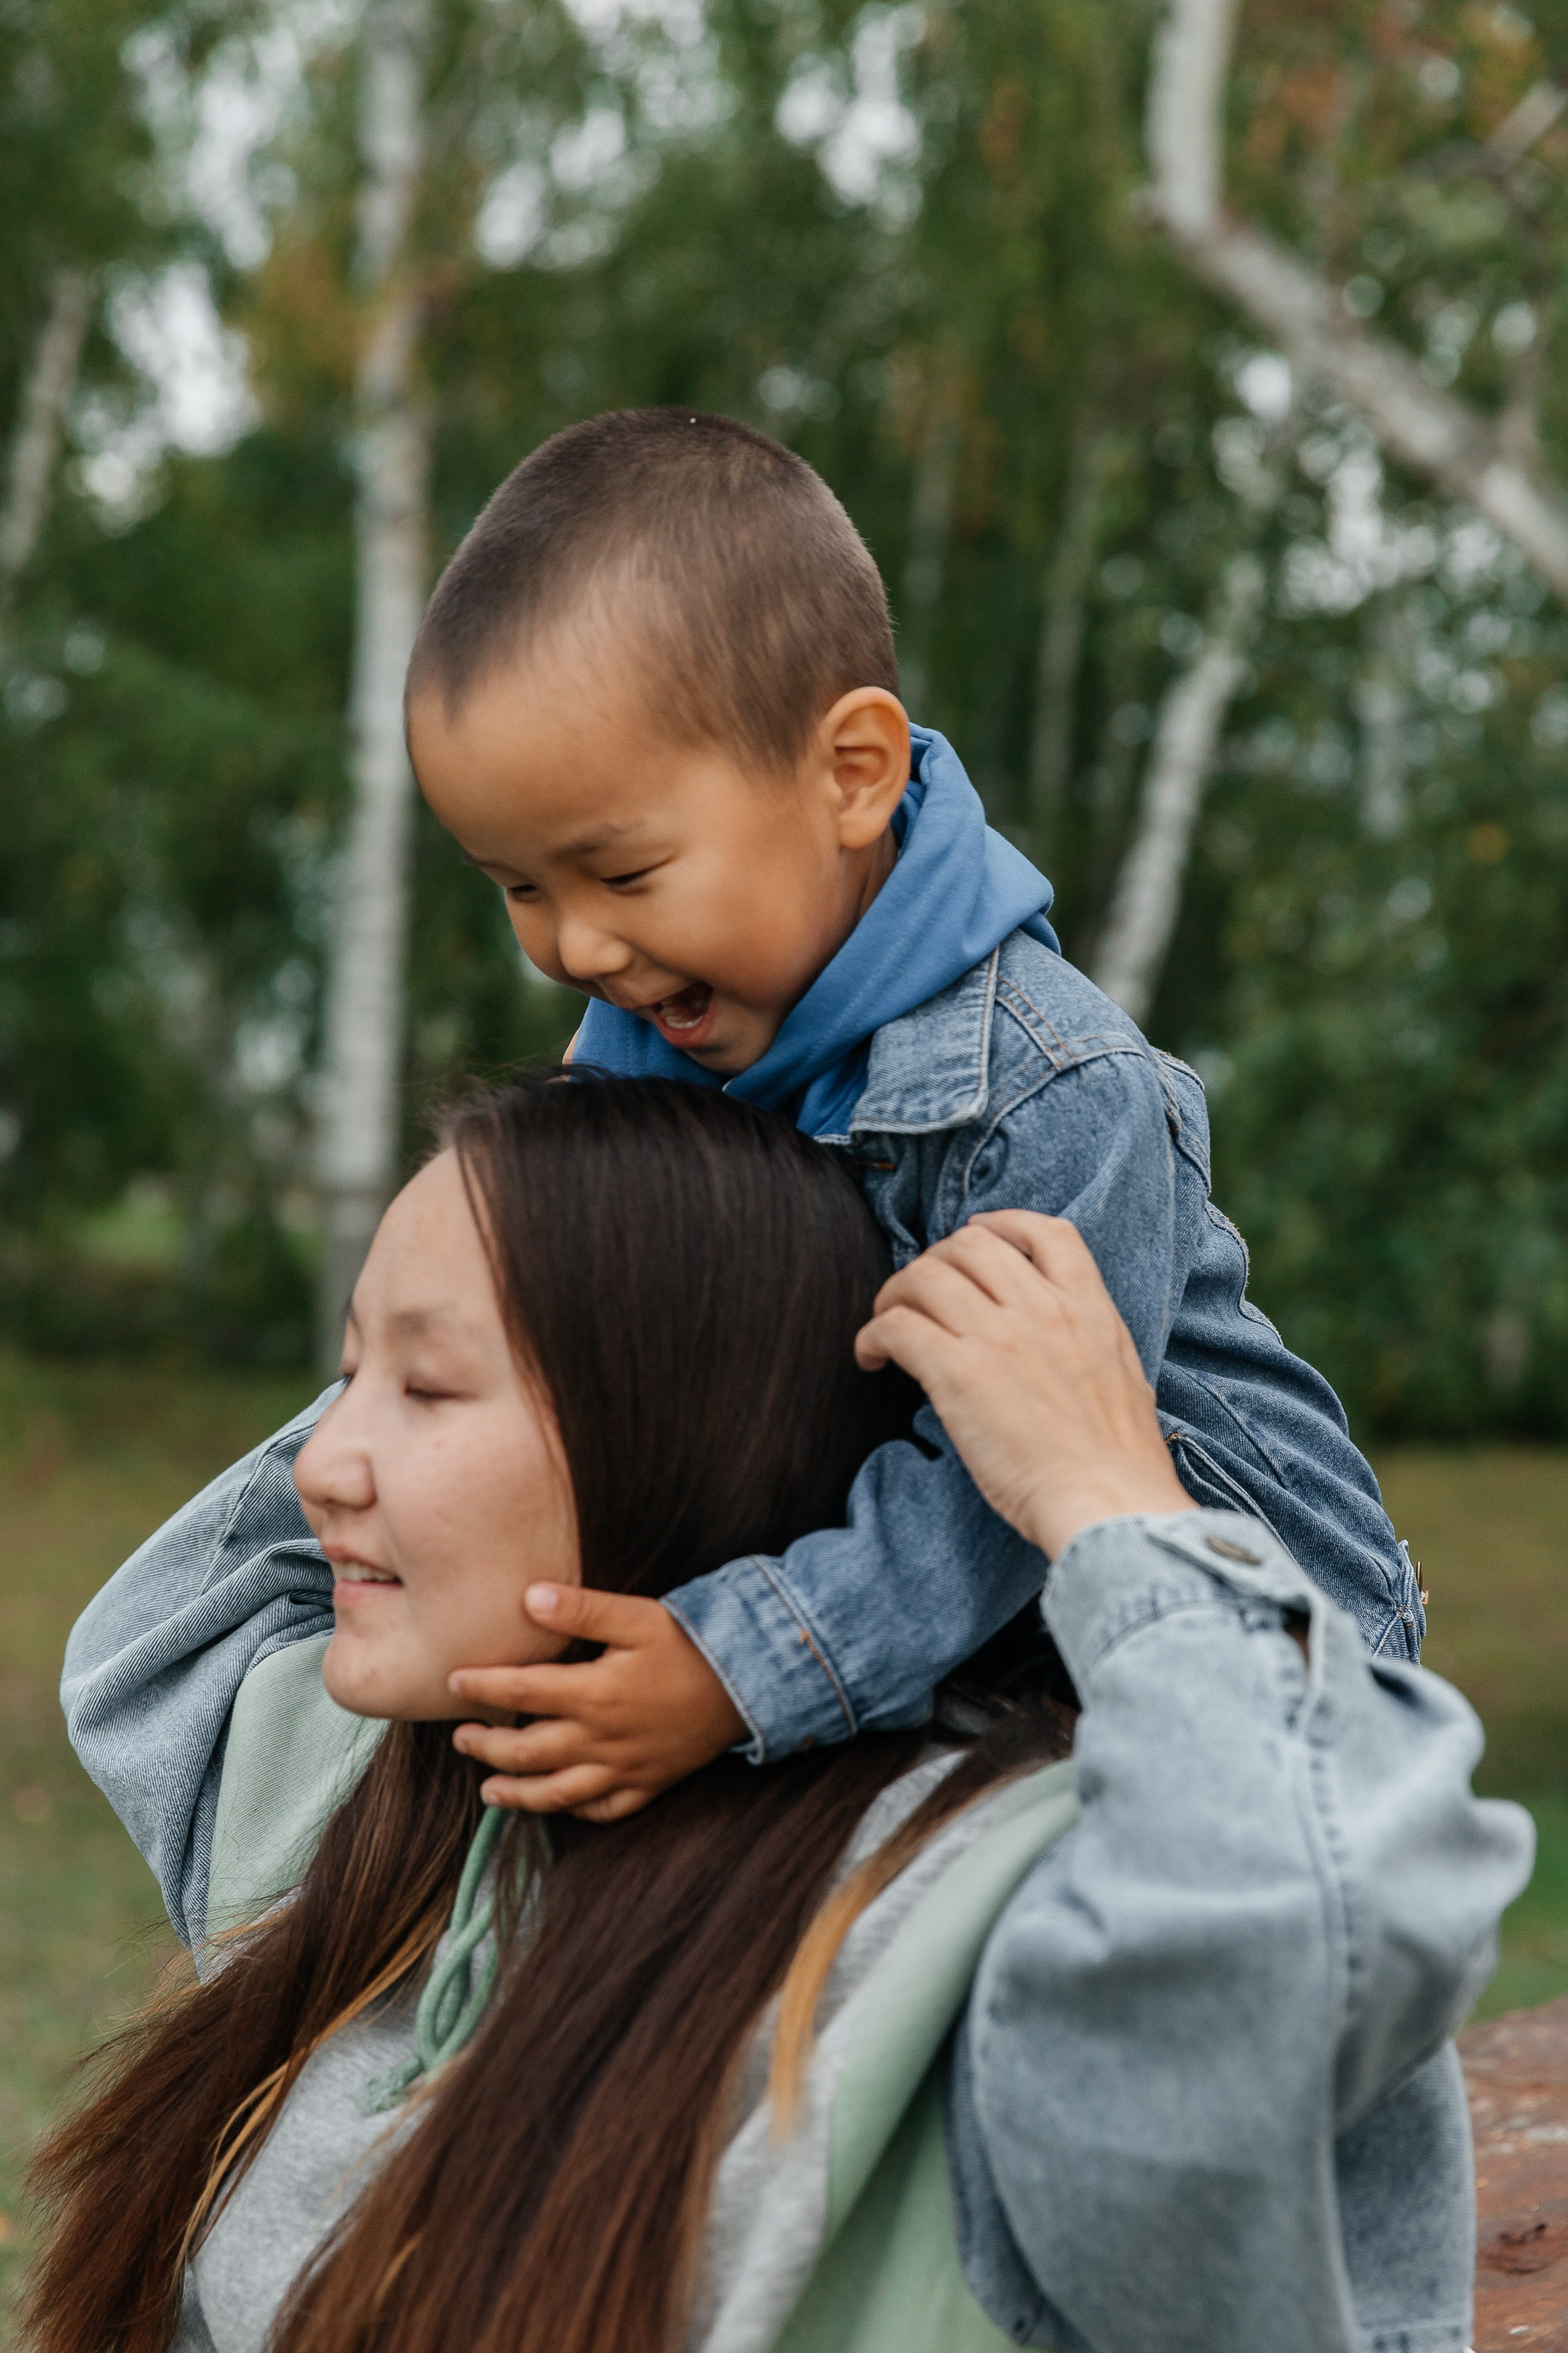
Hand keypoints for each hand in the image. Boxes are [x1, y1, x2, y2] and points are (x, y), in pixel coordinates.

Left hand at [448, 1585, 746, 1821]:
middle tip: (460, 1736)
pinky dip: (575, 1812)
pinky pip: (604, 1811)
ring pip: (557, 1793)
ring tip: (488, 1790)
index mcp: (594, 1694)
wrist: (750, 1684)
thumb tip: (527, 1597)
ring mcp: (625, 1769)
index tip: (453, 1681)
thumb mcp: (638, 1616)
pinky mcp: (649, 1785)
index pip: (521, 1692)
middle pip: (528, 1751)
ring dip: (517, 1793)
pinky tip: (557, 1804)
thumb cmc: (691, 1644)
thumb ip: (582, 1609)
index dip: (482, 1687)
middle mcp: (602, 1740)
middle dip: (487, 1746)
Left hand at [854, 1210, 1189, 1559]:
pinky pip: (896, 1326)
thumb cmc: (1117, 1464)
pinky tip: (872, 1359)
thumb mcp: (1122, 1377)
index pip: (1049, 1232)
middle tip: (920, 1296)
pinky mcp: (958, 1373)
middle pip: (970, 1244)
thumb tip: (1053, 1349)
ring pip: (924, 1276)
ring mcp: (998, 1336)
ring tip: (886, 1325)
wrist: (1109, 1503)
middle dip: (935, 1261)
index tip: (976, 1233)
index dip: (1003, 1224)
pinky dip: (873, 1336)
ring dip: (894, 1295)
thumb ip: (1086, 1346)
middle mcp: (1042, 1309)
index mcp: (1089, 1310)